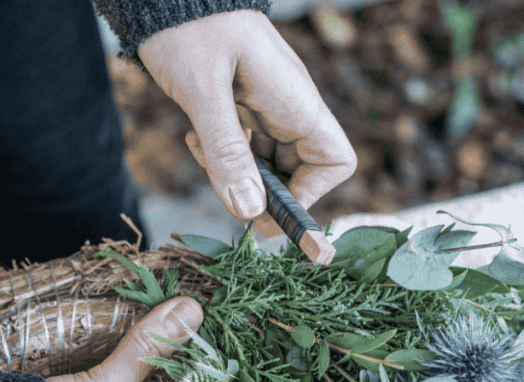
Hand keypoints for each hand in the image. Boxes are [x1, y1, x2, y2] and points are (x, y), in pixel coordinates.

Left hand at [138, 9, 356, 236]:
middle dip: (261, 190)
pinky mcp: (238, 107)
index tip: (268, 208)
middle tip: (224, 191)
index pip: (333, 161)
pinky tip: (194, 137)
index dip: (309, 194)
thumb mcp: (203, 91)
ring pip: (263, 163)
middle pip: (296, 171)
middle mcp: (286, 108)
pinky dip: (218, 155)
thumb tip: (250, 212)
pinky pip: (240, 147)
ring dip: (233, 172)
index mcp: (295, 101)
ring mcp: (263, 108)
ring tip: (201, 149)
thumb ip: (227, 151)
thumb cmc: (190, 28)